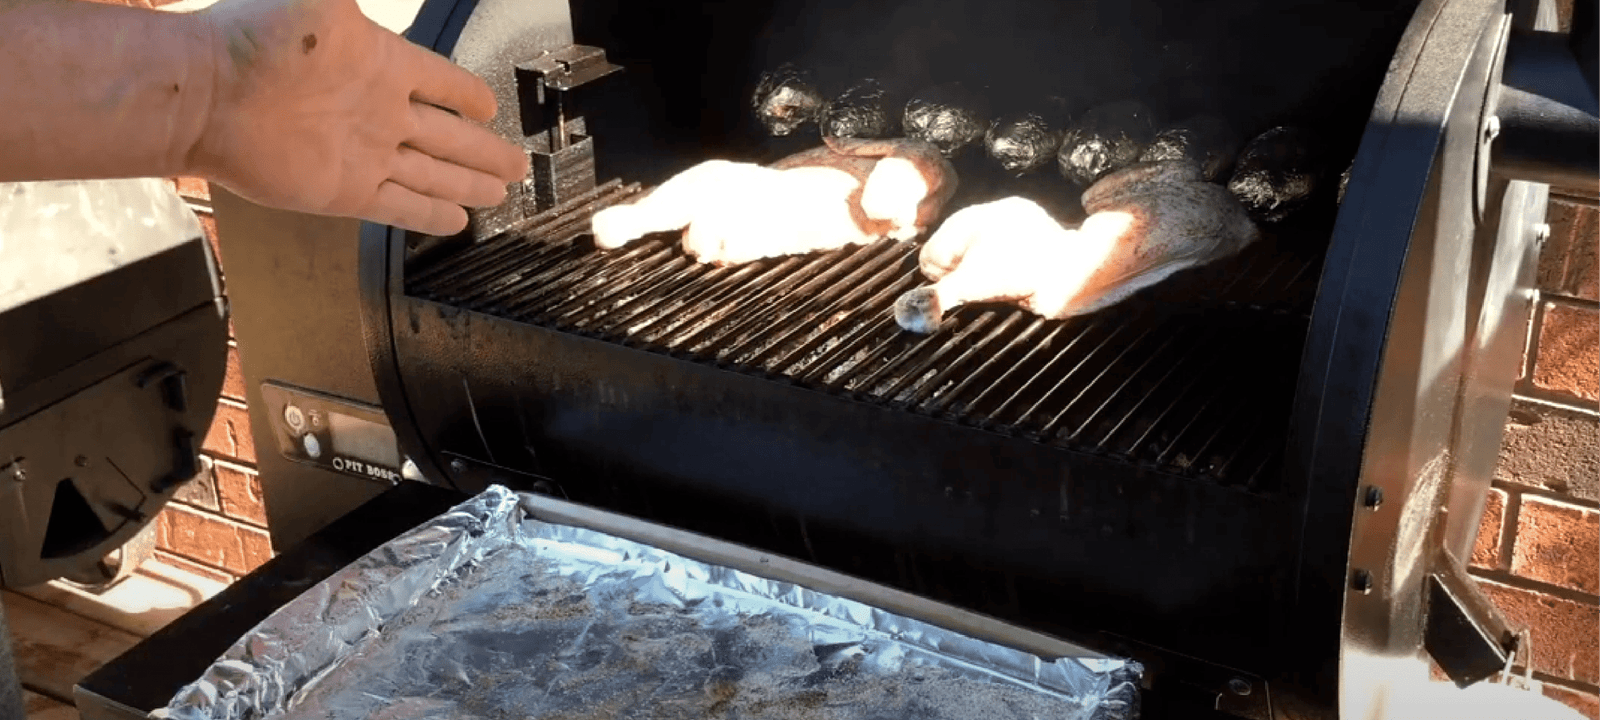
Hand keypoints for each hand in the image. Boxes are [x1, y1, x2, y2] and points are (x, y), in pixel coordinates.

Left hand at [188, 0, 527, 234]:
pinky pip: (401, 206)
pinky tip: (455, 221)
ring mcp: (364, 154)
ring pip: (433, 174)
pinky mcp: (344, 191)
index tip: (489, 106)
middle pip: (449, 137)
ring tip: (499, 192)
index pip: (442, 82)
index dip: (469, 94)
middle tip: (515, 164)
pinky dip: (430, 215)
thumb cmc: (251, 34)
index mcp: (382, 63)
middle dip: (484, 151)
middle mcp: (379, 112)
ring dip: (468, 184)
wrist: (204, 93)